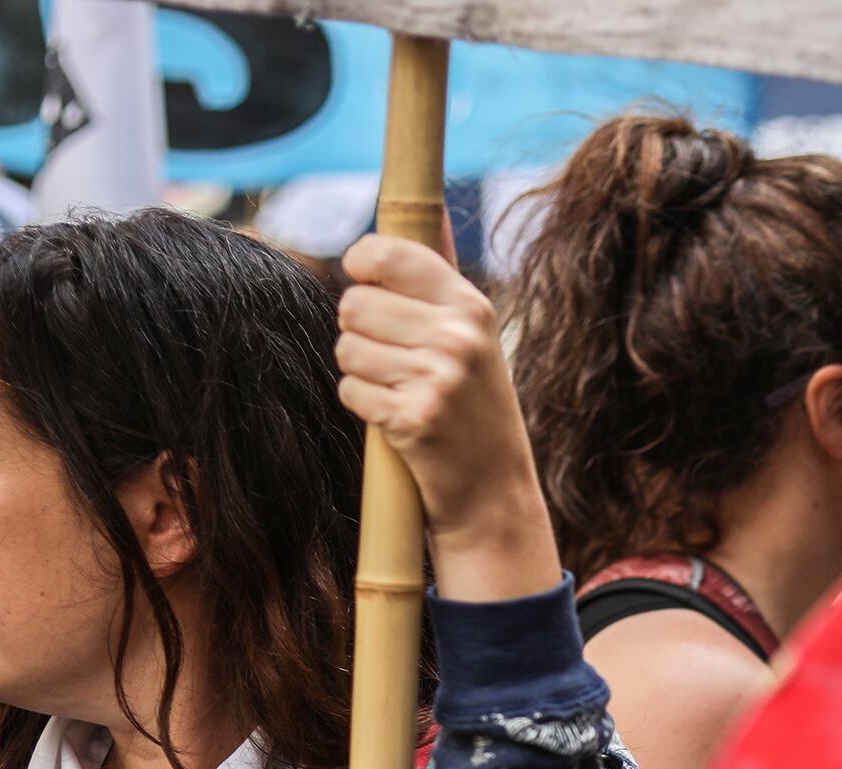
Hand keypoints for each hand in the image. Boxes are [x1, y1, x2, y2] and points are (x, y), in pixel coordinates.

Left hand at [336, 233, 563, 601]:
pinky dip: (363, 407)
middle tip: (392, 359)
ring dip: (360, 372)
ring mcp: (439, 378)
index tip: (370, 288)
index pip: (384, 254)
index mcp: (470, 305)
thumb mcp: (472, 333)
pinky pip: (350, 391)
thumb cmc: (473, 406)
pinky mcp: (415, 420)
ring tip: (398, 390)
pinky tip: (396, 419)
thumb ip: (440, 271)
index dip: (361, 269)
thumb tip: (426, 205)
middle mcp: (458, 336)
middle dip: (359, 333)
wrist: (494, 492)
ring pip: (347, 348)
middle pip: (353, 304)